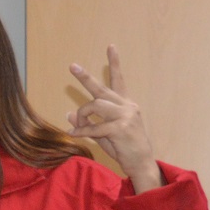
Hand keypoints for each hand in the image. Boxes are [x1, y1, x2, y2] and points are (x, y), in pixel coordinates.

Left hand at [66, 45, 162, 191]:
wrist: (141, 162)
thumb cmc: (124, 148)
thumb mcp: (103, 133)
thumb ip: (87, 123)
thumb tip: (68, 114)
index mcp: (125, 104)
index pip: (118, 80)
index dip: (114, 63)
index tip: (110, 46)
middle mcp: (127, 106)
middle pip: (102, 89)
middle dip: (85, 77)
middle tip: (72, 66)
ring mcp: (125, 115)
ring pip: (94, 105)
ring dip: (81, 115)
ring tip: (77, 125)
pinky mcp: (120, 128)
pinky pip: (94, 126)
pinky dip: (82, 131)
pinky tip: (74, 134)